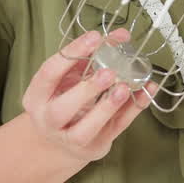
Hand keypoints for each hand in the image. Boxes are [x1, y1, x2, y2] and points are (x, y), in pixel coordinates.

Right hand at [21, 29, 157, 165]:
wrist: (57, 143)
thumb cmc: (64, 99)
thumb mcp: (67, 77)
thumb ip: (88, 56)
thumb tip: (120, 37)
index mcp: (37, 96)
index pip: (49, 73)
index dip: (71, 53)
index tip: (95, 37)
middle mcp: (49, 120)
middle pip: (61, 110)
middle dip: (86, 90)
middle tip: (109, 72)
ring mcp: (71, 138)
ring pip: (86, 129)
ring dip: (107, 107)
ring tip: (124, 88)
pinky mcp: (95, 146)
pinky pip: (115, 128)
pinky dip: (133, 110)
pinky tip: (146, 92)